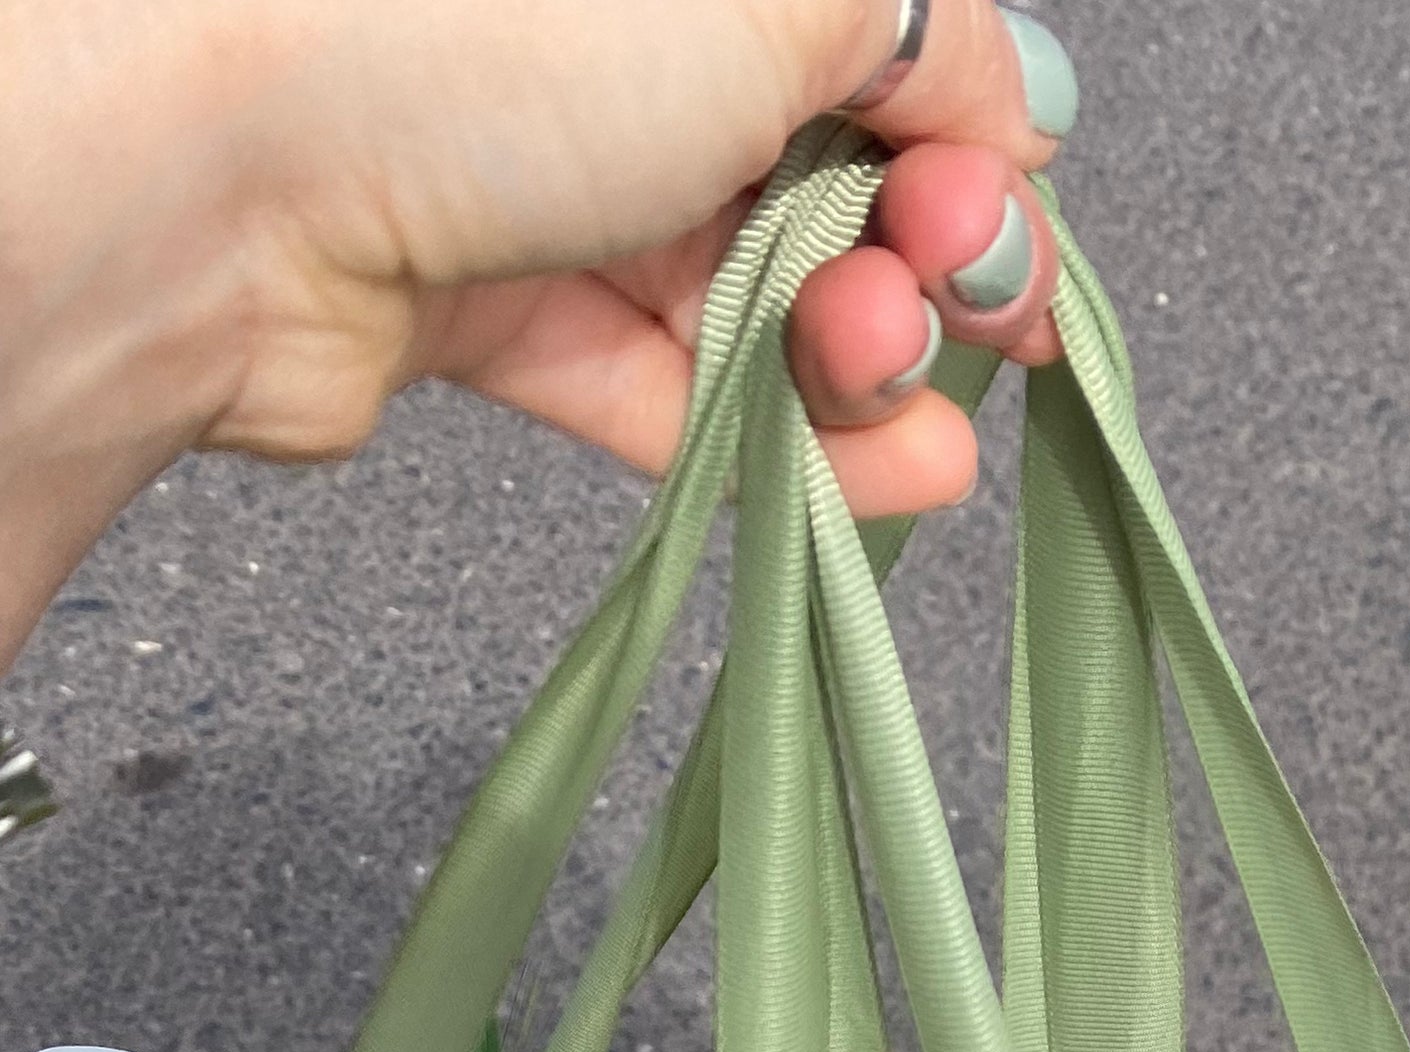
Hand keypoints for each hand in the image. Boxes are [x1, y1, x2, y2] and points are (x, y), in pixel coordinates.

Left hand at [0, 0, 1075, 673]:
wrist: (226, 170)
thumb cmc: (476, 30)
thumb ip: (933, 44)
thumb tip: (1017, 114)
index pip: (895, 49)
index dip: (974, 154)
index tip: (988, 238)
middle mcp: (621, 36)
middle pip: (836, 175)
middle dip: (919, 267)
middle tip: (921, 311)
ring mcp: (552, 170)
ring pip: (758, 295)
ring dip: (861, 376)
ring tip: (895, 421)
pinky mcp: (490, 304)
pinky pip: (664, 385)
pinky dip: (776, 443)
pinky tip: (868, 481)